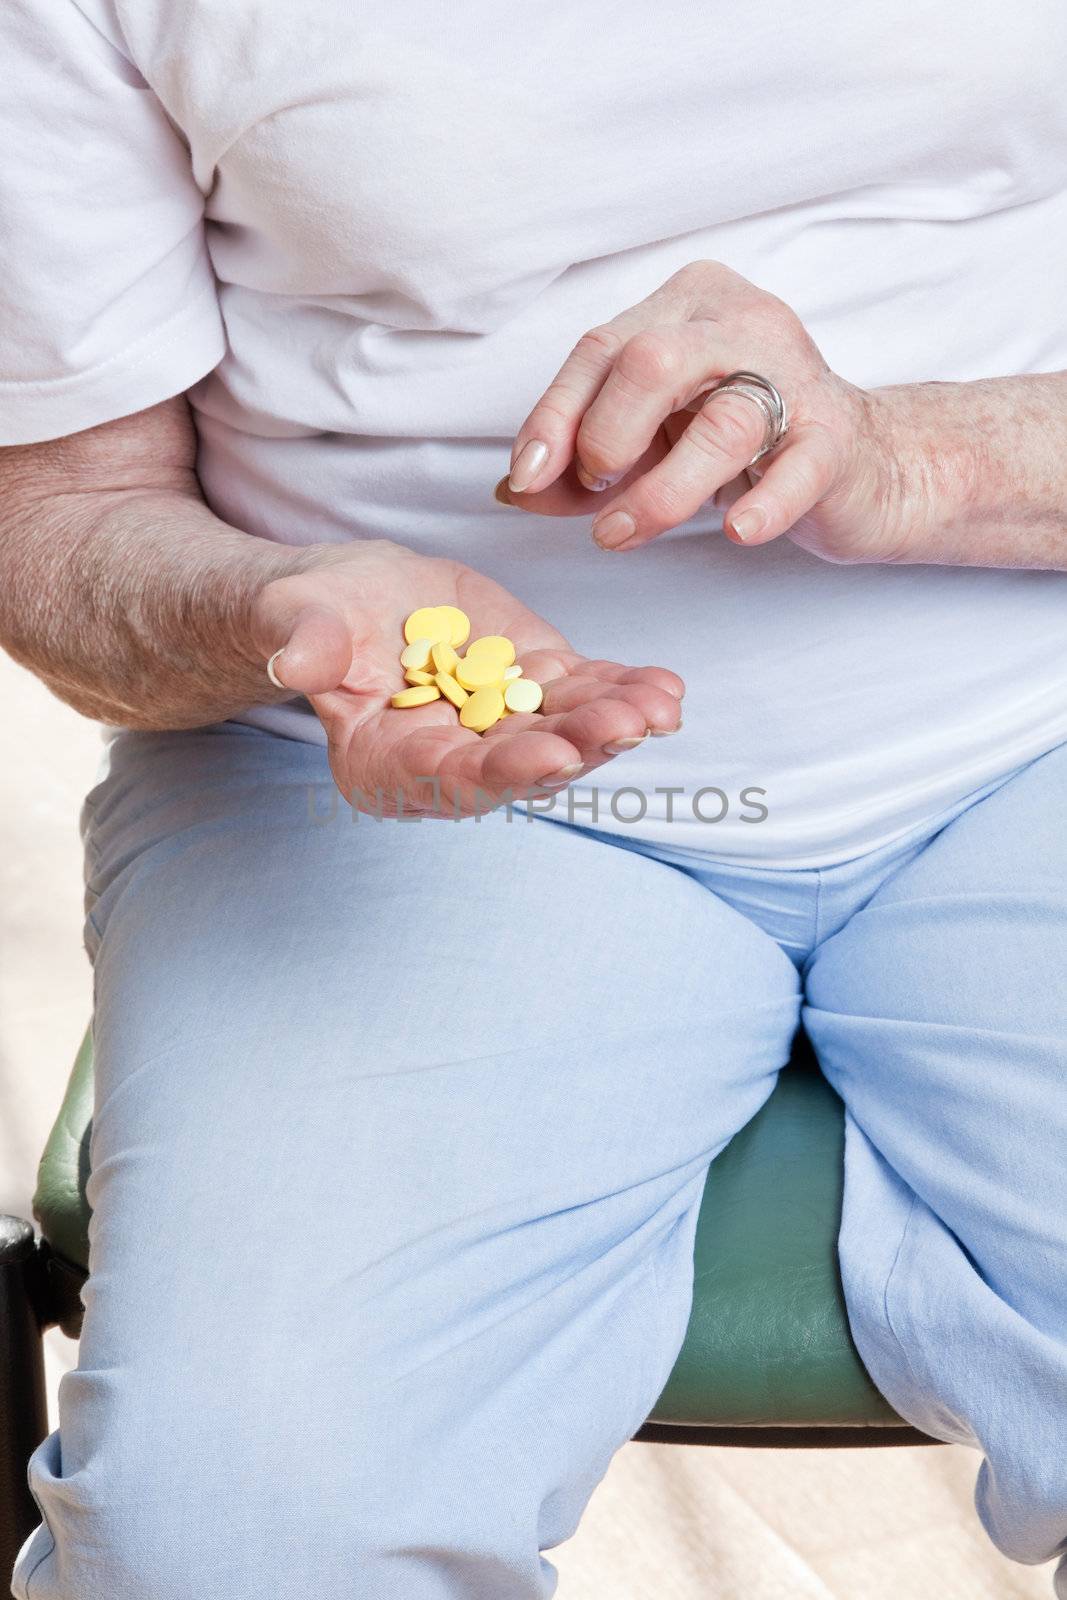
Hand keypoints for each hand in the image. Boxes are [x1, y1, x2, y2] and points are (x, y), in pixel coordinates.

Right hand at [249, 539, 683, 816]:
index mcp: (389, 766)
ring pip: (566, 731)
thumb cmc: (310, 616)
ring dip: (616, 723)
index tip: (554, 756)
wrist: (350, 599)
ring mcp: (502, 725)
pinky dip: (625, 692)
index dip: (505, 770)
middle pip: (523, 764)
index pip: (452, 779)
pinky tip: (665, 688)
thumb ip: (304, 644)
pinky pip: (585, 695)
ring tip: (659, 706)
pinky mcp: (535, 685)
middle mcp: (455, 761)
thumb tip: (294, 662)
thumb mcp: (298, 619)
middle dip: (579, 747)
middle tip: (628, 726)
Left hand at [497, 258, 946, 564]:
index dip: (554, 416)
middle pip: (653, 362)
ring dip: (660, 493)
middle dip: (606, 436)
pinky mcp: (837, 435)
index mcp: (685, 305)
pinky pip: (798, 467)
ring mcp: (798, 374)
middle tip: (596, 491)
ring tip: (623, 535)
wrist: (857, 464)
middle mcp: (742, 321)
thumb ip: (582, 465)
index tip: (526, 478)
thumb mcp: (648, 445)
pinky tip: (736, 532)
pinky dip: (763, 504)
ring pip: (720, 423)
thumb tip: (516, 491)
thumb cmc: (739, 447)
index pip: (602, 349)